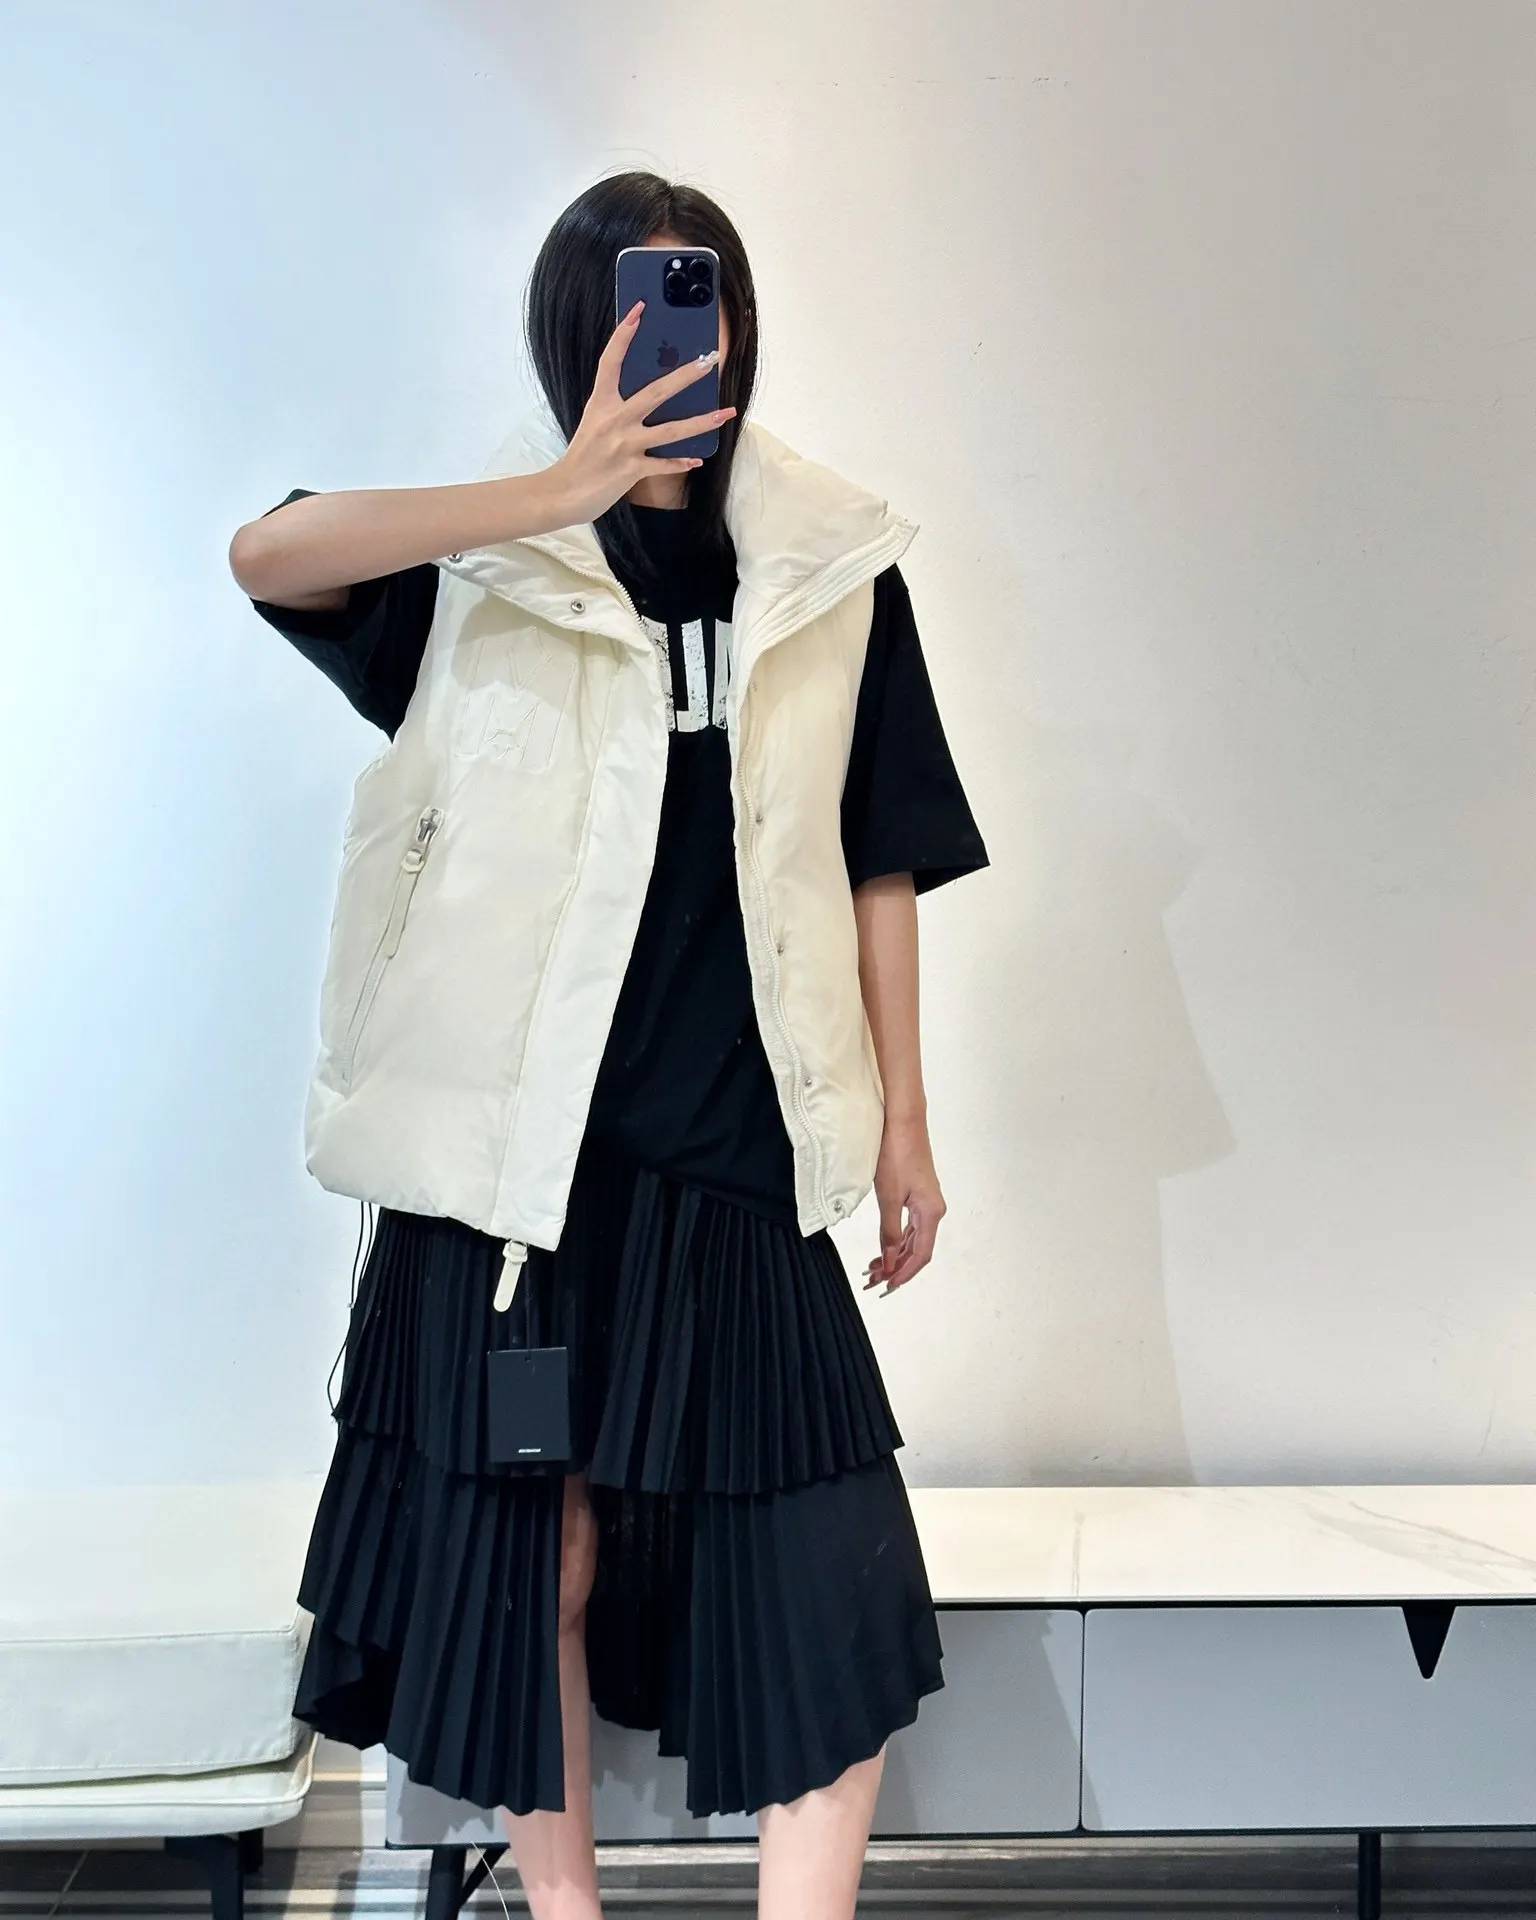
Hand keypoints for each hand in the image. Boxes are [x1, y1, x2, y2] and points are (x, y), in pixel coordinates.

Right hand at [547, 300, 735, 524]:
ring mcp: (624, 445)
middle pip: (656, 391)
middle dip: (686, 375)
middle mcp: (614, 419)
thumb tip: (652, 393)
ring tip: (727, 413)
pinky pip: (663, 464)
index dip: (624, 334)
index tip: (639, 309)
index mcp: (600, 402)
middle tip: (709, 360)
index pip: (611, 360)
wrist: (565, 492)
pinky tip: (698, 458)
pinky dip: (681, 462)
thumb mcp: (595, 421)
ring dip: (702, 422)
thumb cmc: (583, 455)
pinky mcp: (631, 469)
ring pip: (671, 431)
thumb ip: (618, 406)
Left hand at [862, 1113, 945, 1294]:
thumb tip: (891, 1260)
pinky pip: (910, 1226)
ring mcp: (927, 1202)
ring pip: (913, 1239)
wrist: (902, 1121)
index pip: (921, 1255)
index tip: (887, 1287)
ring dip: (895, 1255)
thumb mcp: (889, 1196)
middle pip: (918, 1250)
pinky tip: (884, 1248)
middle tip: (873, 1281)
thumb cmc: (896, 1153)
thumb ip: (890, 1231)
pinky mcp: (918, 1195)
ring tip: (873, 1268)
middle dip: (897, 1268)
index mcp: (931, 1212)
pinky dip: (897, 1240)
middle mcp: (934, 1210)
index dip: (904, 1274)